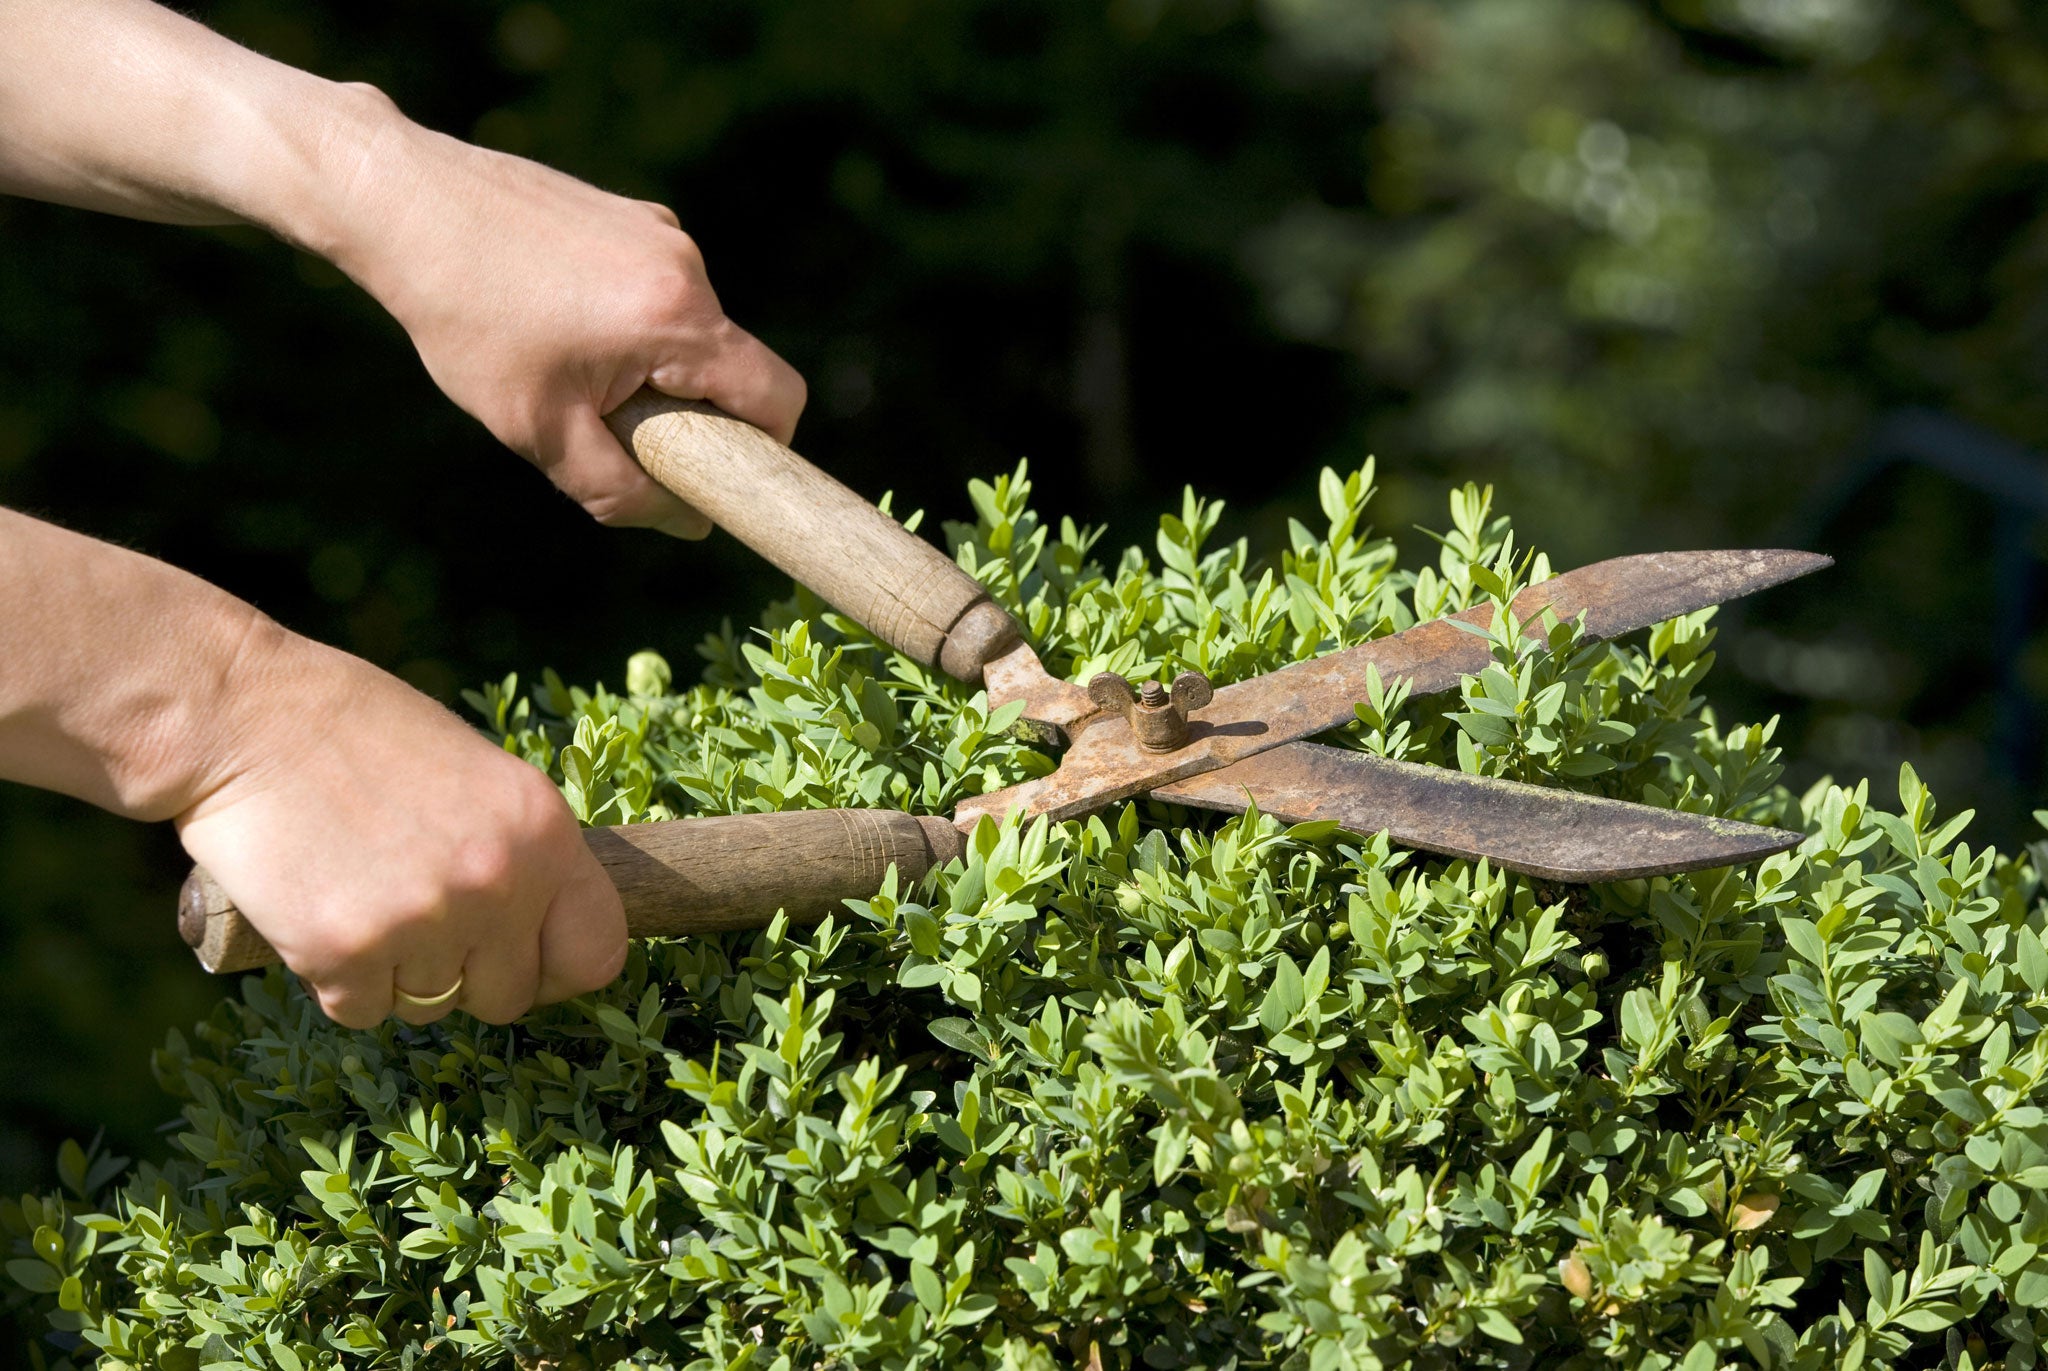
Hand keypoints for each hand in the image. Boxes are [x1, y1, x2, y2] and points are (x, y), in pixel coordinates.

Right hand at [174, 622, 625, 1027]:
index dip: (558, 967)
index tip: (525, 960)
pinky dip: (339, 981)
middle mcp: (499, 883)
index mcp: (545, 832)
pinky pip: (361, 1012)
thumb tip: (537, 929)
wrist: (244, 717)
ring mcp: (424, 923)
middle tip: (419, 922)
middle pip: (509, 996)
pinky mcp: (344, 953)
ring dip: (398, 974)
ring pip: (431, 1007)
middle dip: (469, 975)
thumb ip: (518, 853)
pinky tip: (319, 910)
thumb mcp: (479, 775)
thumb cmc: (358, 734)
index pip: (597, 950)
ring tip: (362, 894)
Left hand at [323, 103, 807, 537]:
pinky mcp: (629, 215)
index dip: (763, 450)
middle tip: (607, 422)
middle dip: (688, 411)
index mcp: (678, 318)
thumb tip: (689, 522)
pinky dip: (623, 324)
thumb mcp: (540, 431)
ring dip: (649, 367)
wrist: (403, 203)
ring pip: (687, 332)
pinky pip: (654, 293)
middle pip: (731, 367)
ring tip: (562, 362)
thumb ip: (622, 491)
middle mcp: (686, 266)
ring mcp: (660, 232)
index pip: (778, 397)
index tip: (713, 474)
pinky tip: (549, 318)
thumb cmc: (465, 320)